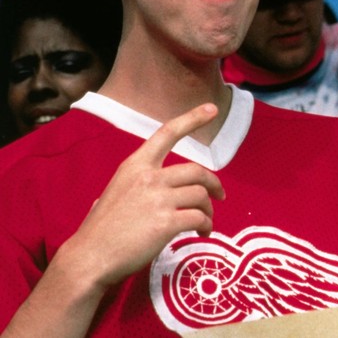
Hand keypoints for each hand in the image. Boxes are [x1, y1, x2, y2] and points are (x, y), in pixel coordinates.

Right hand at [55, 103, 223, 291]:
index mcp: (134, 166)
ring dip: (208, 210)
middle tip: (220, 196)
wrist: (90, 257)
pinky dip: (206, 225)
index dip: (191, 119)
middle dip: (213, 183)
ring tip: (204, 223)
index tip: (211, 109)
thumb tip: (150, 193)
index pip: (166, 134)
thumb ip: (136, 185)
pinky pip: (199, 218)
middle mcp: (148, 177)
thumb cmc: (100, 230)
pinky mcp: (167, 222)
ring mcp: (158, 199)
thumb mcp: (113, 193)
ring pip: (201, 195)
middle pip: (196, 171)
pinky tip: (202, 233)